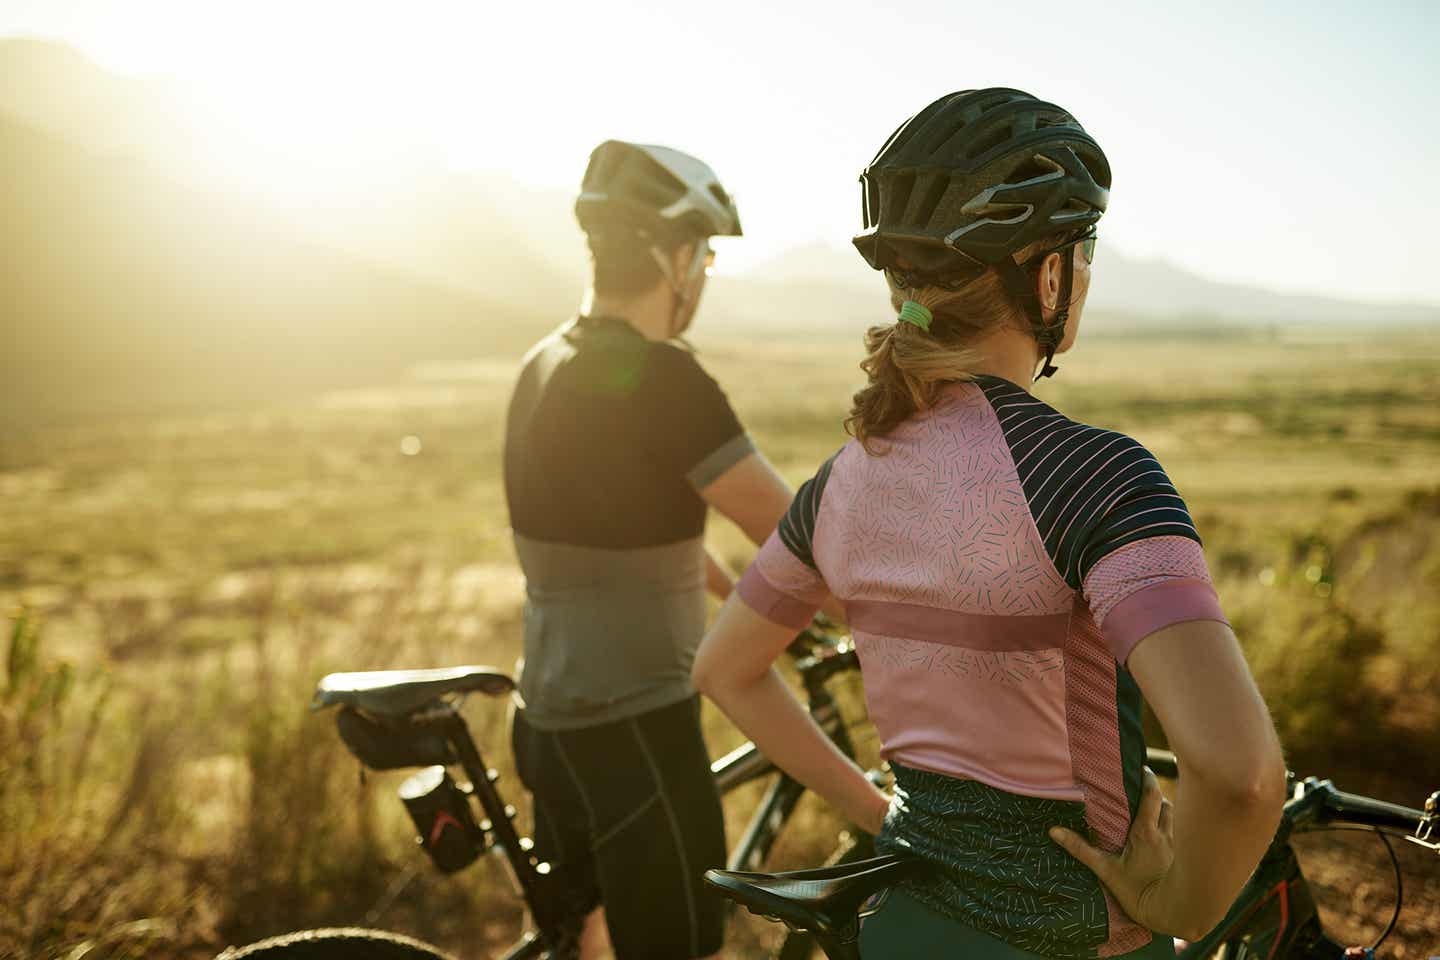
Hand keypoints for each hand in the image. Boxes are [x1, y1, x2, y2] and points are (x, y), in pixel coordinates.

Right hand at [1049, 767, 1180, 933]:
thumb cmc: (1140, 892)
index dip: (1148, 778)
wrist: (1175, 913)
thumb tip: (1055, 832)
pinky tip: (1163, 836)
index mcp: (1146, 831)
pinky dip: (1173, 828)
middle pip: (1166, 802)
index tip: (1141, 767)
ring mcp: (1177, 846)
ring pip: (1175, 818)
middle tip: (1143, 789)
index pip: (1152, 795)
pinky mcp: (1184, 859)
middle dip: (1156, 794)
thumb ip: (1081, 850)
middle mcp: (1166, 834)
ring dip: (1165, 811)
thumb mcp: (1106, 871)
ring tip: (1151, 811)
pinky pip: (1180, 834)